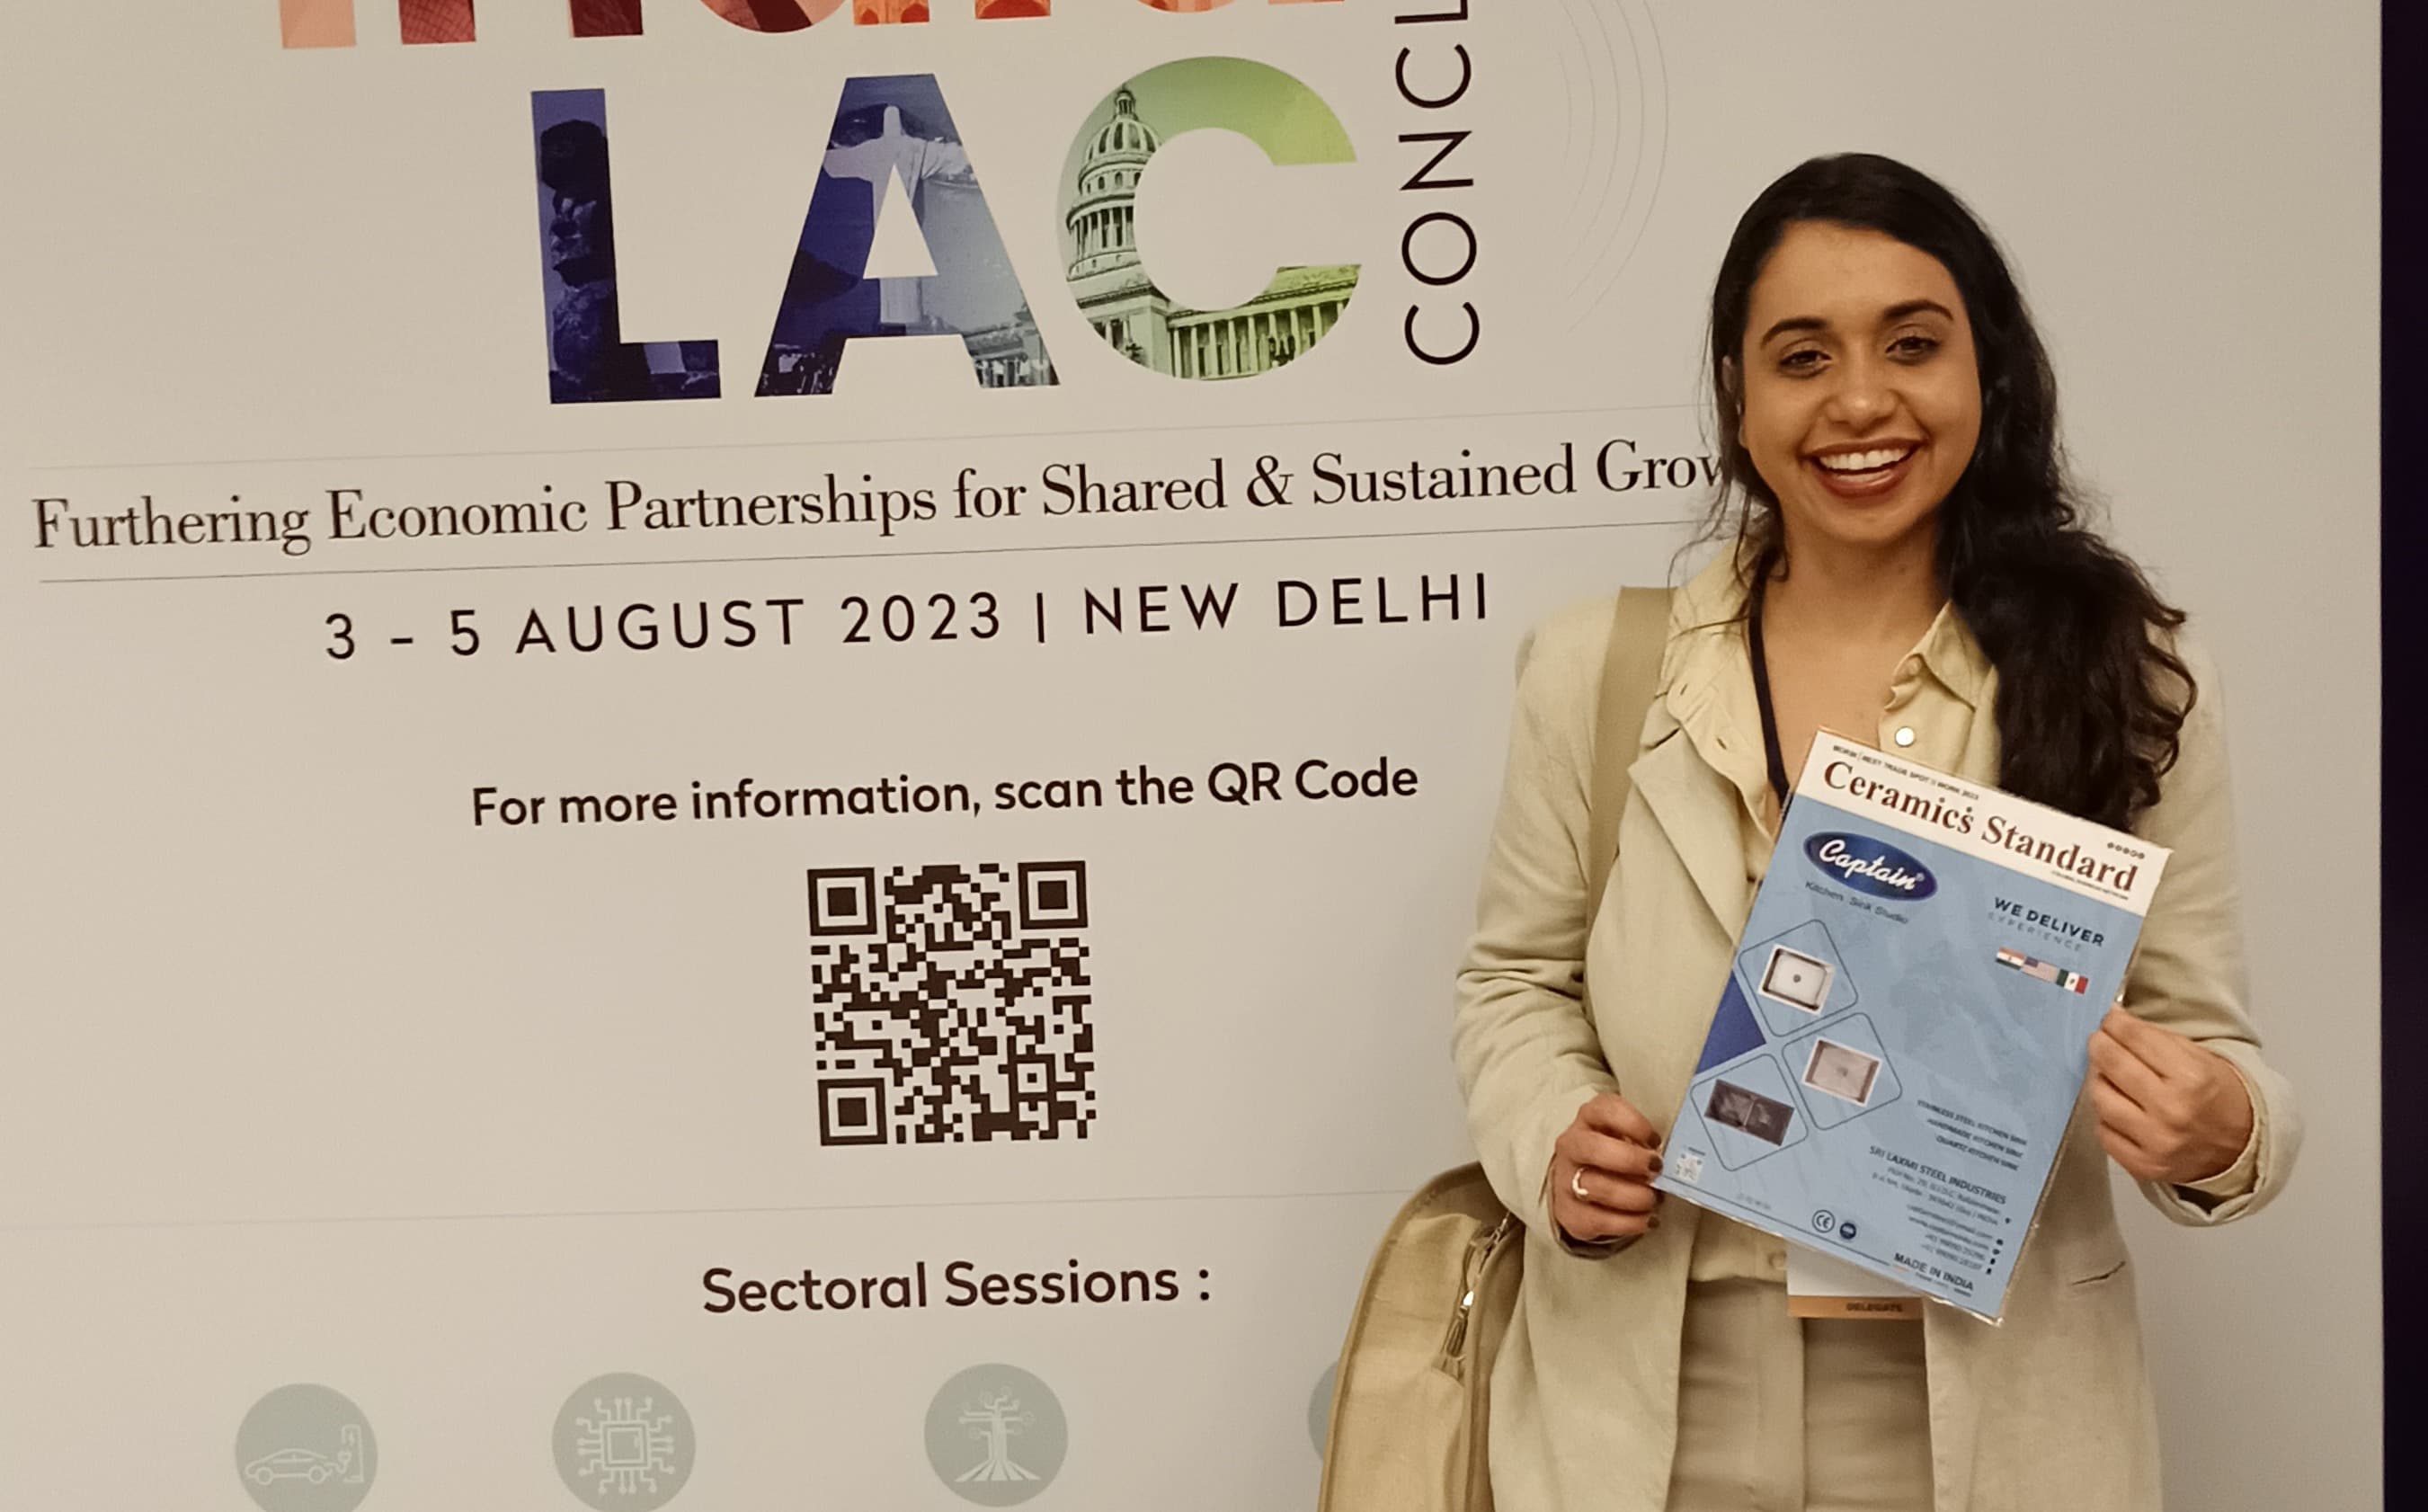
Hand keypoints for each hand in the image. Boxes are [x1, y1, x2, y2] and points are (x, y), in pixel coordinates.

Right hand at [1548, 1093, 1663, 1244]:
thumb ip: (1645, 1143)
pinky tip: (1646, 1220)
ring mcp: (1565, 1179)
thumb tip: (1674, 1160)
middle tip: (1655, 1170)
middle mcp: (1572, 1145)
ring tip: (1653, 1200)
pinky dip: (1629, 1223)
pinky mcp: (1568, 1212)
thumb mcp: (1627, 1138)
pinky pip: (1598, 1220)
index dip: (1634, 1124)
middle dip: (1630, 1161)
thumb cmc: (1614, 1157)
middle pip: (1593, 1148)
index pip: (1605, 1109)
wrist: (1580, 1184)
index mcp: (1590, 1119)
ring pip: (1595, 1187)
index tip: (1655, 1140)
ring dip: (1633, 1197)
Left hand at [2088, 1008, 2253, 1184]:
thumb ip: (2155, 1039)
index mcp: (2191, 1077)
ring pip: (2101, 1097)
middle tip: (2100, 1039)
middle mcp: (2171, 1110)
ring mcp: (2155, 1141)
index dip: (2115, 1022)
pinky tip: (2118, 1107)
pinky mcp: (2143, 1165)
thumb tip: (2114, 1021)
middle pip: (2112, 1064)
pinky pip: (2103, 1132)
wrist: (2244, 1146)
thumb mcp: (2200, 1058)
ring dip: (2099, 1080)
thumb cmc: (2219, 1097)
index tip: (2109, 1018)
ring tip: (2109, 1075)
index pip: (2135, 1038)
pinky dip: (2106, 1116)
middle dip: (2100, 1045)